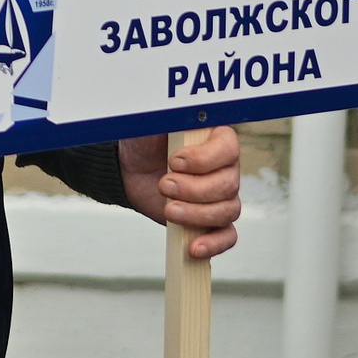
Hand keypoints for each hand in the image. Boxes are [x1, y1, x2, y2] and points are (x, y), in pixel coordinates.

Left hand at [120, 125, 241, 258]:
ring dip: (196, 214)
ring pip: (228, 211)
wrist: (128, 168)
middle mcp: (225, 168)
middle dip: (193, 189)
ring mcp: (220, 196)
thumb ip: (170, 116)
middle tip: (163, 184)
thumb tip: (180, 110)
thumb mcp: (153, 122)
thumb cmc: (143, 140)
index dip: (204, 159)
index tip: (174, 160)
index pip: (229, 149)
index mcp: (217, 139)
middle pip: (229, 184)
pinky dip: (214, 244)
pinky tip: (193, 248)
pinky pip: (227, 236)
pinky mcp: (209, 220)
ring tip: (168, 209)